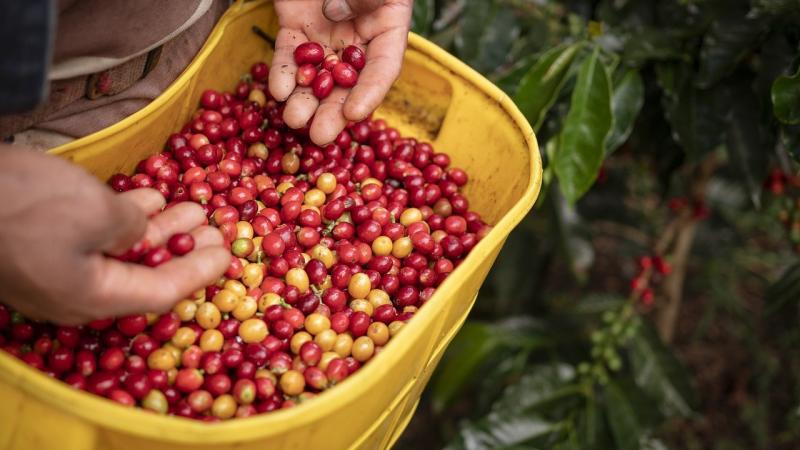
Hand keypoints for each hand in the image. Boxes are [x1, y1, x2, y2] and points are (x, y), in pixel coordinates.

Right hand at [0, 148, 228, 324]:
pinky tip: (146, 196)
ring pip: (120, 251)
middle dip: (184, 247)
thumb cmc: (25, 205)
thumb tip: (139, 230)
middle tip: (216, 226)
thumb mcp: (97, 213)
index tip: (229, 253)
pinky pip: (93, 236)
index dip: (200, 273)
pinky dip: (124, 217)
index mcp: (92, 297)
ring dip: (159, 227)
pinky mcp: (37, 243)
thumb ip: (133, 229)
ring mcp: (53, 268)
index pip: (161, 293)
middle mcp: (74, 291)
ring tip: (192, 204)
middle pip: (144, 273)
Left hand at [269, 0, 411, 144]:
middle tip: (320, 136)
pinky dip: (282, 72)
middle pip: (347, 83)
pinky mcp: (295, 26)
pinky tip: (278, 89)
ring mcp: (325, 35)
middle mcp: (356, 39)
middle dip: (332, 112)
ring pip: (316, 75)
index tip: (354, 113)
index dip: (369, 93)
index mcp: (386, 26)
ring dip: (304, 100)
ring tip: (294, 119)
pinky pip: (288, 53)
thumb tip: (335, 14)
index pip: (382, 68)